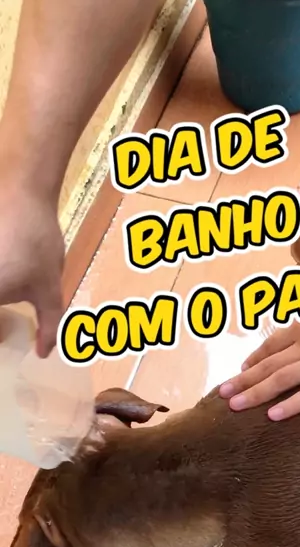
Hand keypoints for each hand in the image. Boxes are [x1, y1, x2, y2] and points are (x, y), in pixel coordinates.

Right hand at [0, 178, 64, 356]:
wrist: (22, 193)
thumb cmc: (36, 243)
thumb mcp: (48, 289)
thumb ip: (48, 325)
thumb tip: (42, 353)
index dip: (1, 343)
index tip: (6, 346)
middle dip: (1, 322)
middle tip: (8, 329)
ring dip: (1, 300)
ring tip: (9, 306)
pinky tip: (6, 280)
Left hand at [220, 304, 299, 419]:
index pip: (271, 345)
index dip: (252, 359)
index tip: (239, 371)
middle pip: (268, 365)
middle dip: (242, 380)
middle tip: (221, 394)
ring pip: (281, 379)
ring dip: (256, 393)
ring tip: (236, 406)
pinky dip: (291, 405)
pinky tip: (274, 416)